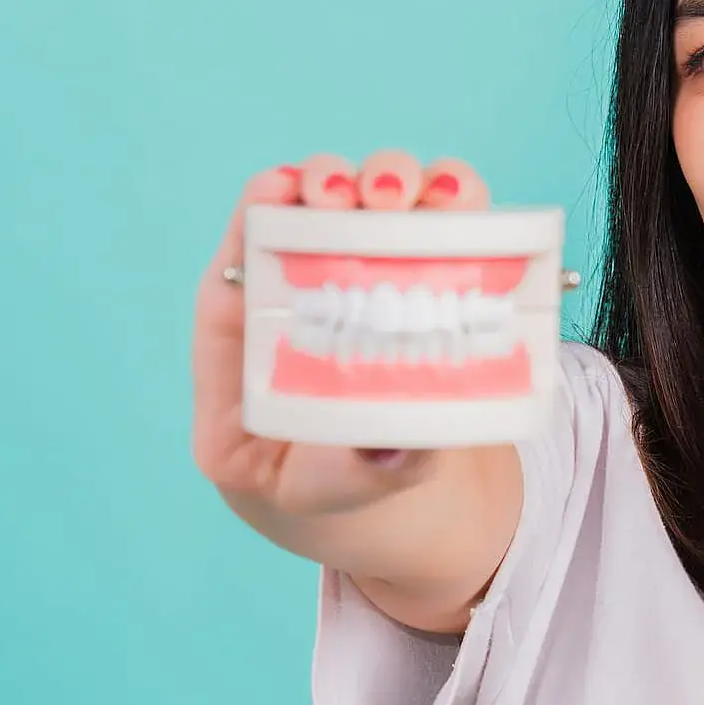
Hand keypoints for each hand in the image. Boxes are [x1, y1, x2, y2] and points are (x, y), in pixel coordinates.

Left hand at [191, 150, 490, 521]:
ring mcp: (382, 289)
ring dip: (397, 179)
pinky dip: (457, 200)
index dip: (257, 216)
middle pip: (312, 217)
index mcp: (254, 350)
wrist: (420, 526)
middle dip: (331, 185)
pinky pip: (451, 229)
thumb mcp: (322, 498)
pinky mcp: (446, 287)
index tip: (282, 188)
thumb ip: (357, 473)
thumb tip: (403, 446)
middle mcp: (314, 303)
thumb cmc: (343, 509)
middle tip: (358, 196)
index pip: (242, 266)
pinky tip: (461, 199)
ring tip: (417, 193)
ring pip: (382, 207)